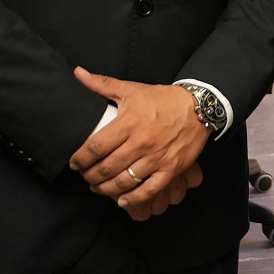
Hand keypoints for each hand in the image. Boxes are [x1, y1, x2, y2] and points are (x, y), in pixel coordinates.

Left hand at [70, 70, 209, 210]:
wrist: (198, 107)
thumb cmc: (163, 99)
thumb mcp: (132, 89)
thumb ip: (102, 84)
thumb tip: (78, 73)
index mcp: (129, 123)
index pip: (96, 146)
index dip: (81, 158)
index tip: (75, 163)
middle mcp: (142, 142)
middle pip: (107, 167)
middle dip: (90, 176)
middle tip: (85, 177)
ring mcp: (157, 158)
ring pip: (124, 181)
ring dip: (106, 189)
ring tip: (99, 188)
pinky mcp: (171, 169)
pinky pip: (149, 189)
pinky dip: (133, 198)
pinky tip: (123, 200)